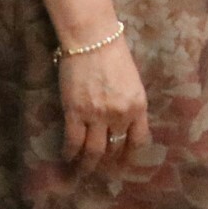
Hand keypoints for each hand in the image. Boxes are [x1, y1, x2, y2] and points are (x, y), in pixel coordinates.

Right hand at [57, 34, 151, 175]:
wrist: (92, 38)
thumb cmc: (114, 54)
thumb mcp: (132, 82)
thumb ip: (130, 105)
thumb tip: (124, 126)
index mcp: (138, 106)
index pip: (138, 141)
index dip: (129, 155)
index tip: (123, 162)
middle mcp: (120, 114)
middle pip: (115, 148)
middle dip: (108, 162)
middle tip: (102, 167)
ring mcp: (97, 115)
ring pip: (94, 151)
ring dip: (89, 164)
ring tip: (84, 170)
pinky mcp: (75, 112)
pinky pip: (73, 142)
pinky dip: (70, 153)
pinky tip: (68, 157)